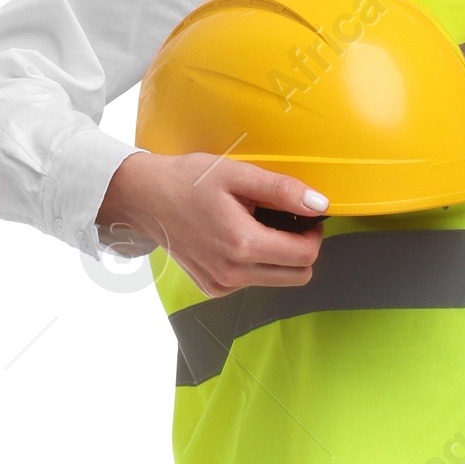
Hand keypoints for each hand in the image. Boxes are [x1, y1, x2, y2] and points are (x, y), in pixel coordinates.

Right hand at [95, 151, 326, 295]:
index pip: (306, 256)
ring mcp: (221, 285)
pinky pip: (252, 282)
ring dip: (277, 256)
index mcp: (242, 245)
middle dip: (300, 248)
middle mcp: (232, 274)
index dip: (313, 233)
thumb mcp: (237, 174)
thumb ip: (282, 190)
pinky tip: (234, 238)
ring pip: (277, 280)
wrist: (144, 198)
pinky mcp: (212, 289)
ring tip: (252, 224)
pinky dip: (254, 263)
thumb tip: (320, 205)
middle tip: (283, 220)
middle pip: (298, 275)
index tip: (303, 215)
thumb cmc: (188, 180)